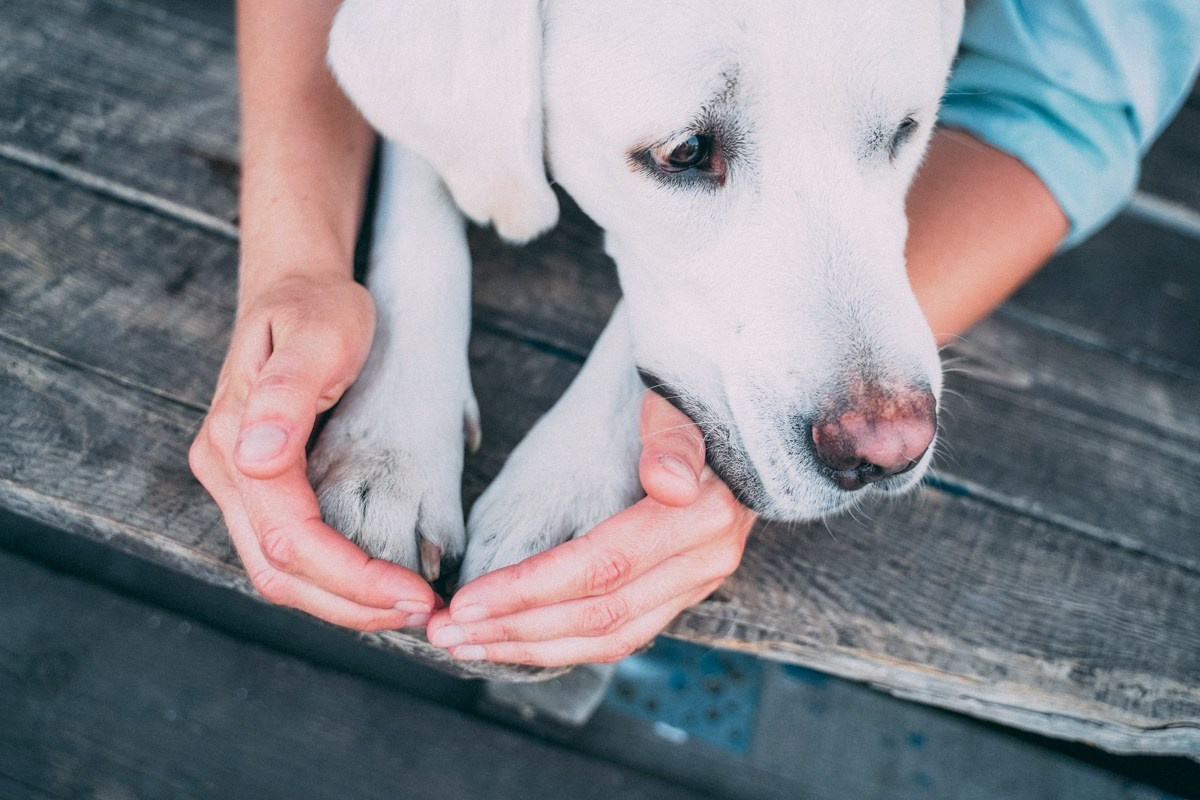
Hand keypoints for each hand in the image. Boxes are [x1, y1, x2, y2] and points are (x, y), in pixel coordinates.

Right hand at [190, 274, 439, 629]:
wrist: (298, 285)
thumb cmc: (317, 305)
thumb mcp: (319, 332)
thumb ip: (287, 392)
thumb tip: (258, 460)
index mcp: (236, 442)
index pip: (292, 537)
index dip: (352, 577)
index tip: (413, 594)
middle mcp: (226, 471)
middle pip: (280, 571)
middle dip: (353, 604)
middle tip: (422, 614)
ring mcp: (238, 483)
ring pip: (280, 573)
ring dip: (343, 603)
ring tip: (407, 609)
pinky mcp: (260, 487)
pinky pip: (289, 552)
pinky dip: (334, 581)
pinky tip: (378, 585)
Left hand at [427, 391, 756, 665]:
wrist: (736, 411)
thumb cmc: (692, 397)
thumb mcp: (681, 399)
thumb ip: (674, 438)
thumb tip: (668, 483)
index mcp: (703, 517)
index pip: (602, 567)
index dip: (530, 589)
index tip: (468, 601)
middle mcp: (705, 560)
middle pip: (601, 616)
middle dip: (515, 630)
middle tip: (446, 633)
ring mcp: (698, 580)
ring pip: (611, 638)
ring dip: (532, 647)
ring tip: (467, 644)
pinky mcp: (683, 588)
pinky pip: (622, 632)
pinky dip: (564, 642)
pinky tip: (516, 640)